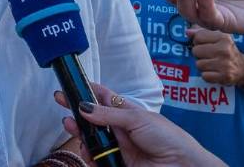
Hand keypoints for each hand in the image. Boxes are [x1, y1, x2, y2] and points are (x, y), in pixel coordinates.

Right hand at [54, 84, 224, 166]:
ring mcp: (118, 147)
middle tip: (62, 104)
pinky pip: (97, 160)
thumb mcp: (137, 119)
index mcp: (127, 112)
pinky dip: (89, 156)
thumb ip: (109, 114)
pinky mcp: (117, 164)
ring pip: (92, 140)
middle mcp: (120, 129)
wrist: (181, 165)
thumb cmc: (168, 137)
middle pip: (93, 120)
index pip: (103, 98)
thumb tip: (84, 107)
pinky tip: (86, 150)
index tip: (70, 86)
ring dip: (80, 134)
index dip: (86, 92)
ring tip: (71, 127)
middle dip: (77, 113)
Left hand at [188, 28, 243, 86]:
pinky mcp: (224, 76)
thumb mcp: (218, 38)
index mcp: (223, 37)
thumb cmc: (226, 51)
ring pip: (199, 64)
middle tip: (208, 56)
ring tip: (211, 64)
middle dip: (199, 54)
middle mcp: (224, 50)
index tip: (205, 45)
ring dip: (203, 66)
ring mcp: (225, 64)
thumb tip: (188, 32)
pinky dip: (207, 75)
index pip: (198, 37)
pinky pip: (204, 76)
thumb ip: (201, 33)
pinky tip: (214, 72)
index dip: (198, 42)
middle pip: (196, 51)